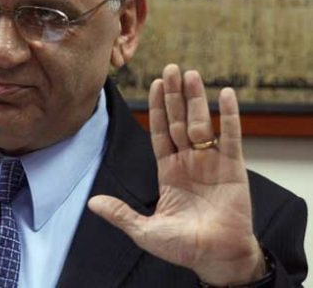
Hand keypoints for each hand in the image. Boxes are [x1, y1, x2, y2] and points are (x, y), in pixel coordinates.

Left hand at [88, 64, 265, 284]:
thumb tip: (92, 203)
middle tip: (172, 67)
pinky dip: (229, 115)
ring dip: (196, 99)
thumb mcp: (144, 230)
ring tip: (191, 74)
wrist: (216, 259)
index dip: (156, 108)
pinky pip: (231, 137)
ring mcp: (211, 163)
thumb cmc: (182, 247)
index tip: (155, 84)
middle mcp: (188, 162)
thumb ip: (120, 214)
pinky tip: (225, 94)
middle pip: (178, 120)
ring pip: (201, 123)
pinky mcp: (233, 168)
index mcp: (168, 171)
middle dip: (174, 95)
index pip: (159, 131)